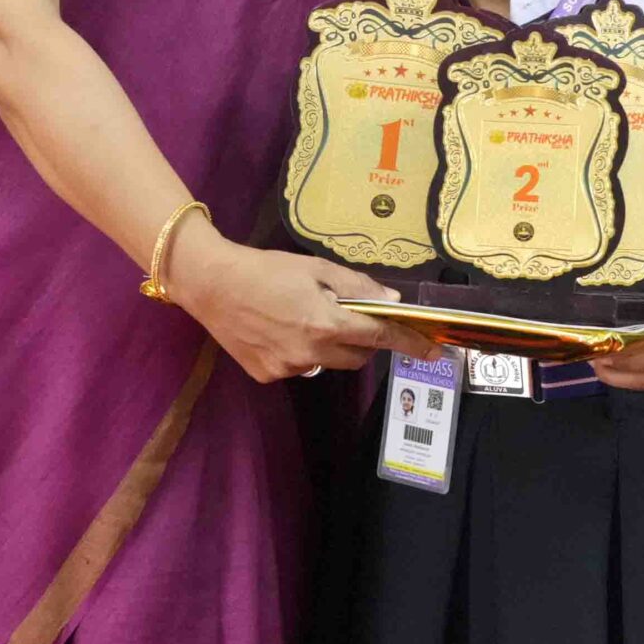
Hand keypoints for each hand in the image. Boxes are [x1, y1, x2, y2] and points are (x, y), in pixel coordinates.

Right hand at [165, 218, 439, 382]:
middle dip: (363, 338)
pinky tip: (279, 329)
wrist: (210, 284)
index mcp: (326, 323)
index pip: (380, 337)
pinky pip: (300, 367)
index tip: (433, 349)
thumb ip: (356, 286)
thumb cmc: (265, 269)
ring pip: (328, 362)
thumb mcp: (315, 268)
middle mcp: (310, 353)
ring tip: (303, 317)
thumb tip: (390, 300)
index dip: (409, 342)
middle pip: (357, 355)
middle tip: (348, 314)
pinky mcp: (268, 376)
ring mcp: (288, 369)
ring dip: (330, 345)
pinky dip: (301, 351)